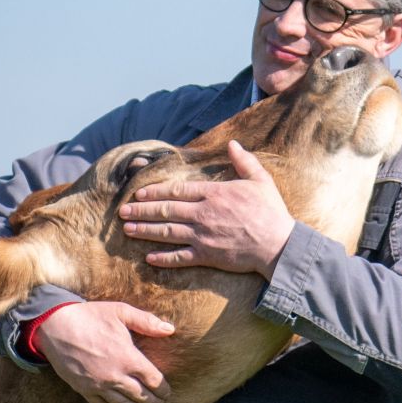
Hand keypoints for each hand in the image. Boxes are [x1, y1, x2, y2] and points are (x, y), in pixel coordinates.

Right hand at [35, 301, 174, 402]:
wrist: (55, 326)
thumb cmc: (90, 316)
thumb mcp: (120, 312)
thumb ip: (146, 321)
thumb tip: (170, 329)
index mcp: (127, 357)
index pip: (153, 381)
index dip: (163, 390)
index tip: (167, 393)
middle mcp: (115, 375)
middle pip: (142, 397)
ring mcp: (99, 385)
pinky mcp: (84, 389)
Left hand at [120, 141, 295, 277]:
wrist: (279, 245)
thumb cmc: (272, 213)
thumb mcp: (261, 181)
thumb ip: (244, 162)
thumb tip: (233, 144)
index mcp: (214, 194)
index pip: (177, 191)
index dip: (155, 192)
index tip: (138, 193)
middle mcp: (203, 214)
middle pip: (165, 210)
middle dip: (141, 210)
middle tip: (122, 211)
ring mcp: (203, 236)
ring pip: (167, 232)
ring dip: (145, 230)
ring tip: (127, 229)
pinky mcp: (208, 256)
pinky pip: (180, 258)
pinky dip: (163, 258)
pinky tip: (149, 258)